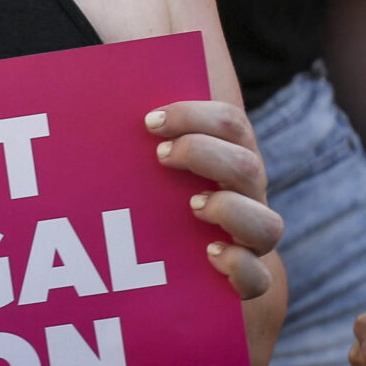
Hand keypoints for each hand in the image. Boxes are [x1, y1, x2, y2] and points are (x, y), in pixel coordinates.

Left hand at [145, 101, 281, 300]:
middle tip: (161, 155)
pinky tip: (207, 253)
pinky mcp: (245, 281)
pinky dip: (237, 264)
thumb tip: (97, 84)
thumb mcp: (156, 164)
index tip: (150, 121)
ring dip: (230, 210)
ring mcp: (251, 240)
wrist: (186, 268)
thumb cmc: (161, 200)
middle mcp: (248, 197)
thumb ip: (146, 134)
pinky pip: (258, 278)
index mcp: (231, 158)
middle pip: (250, 165)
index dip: (194, 115)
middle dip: (204, 153)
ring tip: (192, 206)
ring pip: (268, 224)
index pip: (231, 123)